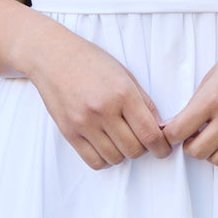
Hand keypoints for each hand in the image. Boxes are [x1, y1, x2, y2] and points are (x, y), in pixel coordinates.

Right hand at [27, 23, 171, 170]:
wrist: (53, 56)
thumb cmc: (91, 62)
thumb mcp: (125, 75)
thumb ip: (144, 103)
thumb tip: (159, 128)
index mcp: (122, 93)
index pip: (149, 134)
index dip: (162, 147)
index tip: (163, 149)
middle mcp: (103, 110)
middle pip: (134, 150)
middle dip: (143, 149)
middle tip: (141, 140)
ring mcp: (84, 123)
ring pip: (115, 158)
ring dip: (123, 154)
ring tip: (121, 139)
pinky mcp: (69, 132)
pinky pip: (94, 161)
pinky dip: (105, 160)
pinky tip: (106, 146)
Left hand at [162, 19, 217, 173]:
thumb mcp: (212, 75)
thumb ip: (194, 103)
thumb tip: (173, 126)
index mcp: (214, 97)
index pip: (179, 131)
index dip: (171, 135)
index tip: (173, 132)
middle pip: (198, 151)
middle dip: (189, 147)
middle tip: (193, 137)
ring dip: (210, 154)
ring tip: (212, 141)